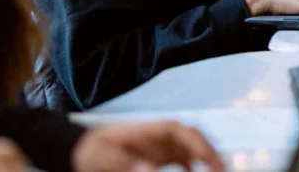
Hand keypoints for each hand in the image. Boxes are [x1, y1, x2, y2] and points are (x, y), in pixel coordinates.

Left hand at [72, 122, 223, 171]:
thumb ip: (124, 164)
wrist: (77, 153)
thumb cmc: (90, 151)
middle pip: (190, 139)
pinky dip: (190, 168)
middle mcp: (157, 138)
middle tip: (222, 171)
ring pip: (188, 153)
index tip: (211, 161)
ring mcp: (158, 150)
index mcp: (148, 130)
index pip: (179, 130)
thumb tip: (150, 171)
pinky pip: (179, 164)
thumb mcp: (103, 158)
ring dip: (203, 162)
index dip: (199, 143)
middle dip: (209, 153)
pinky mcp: (156, 162)